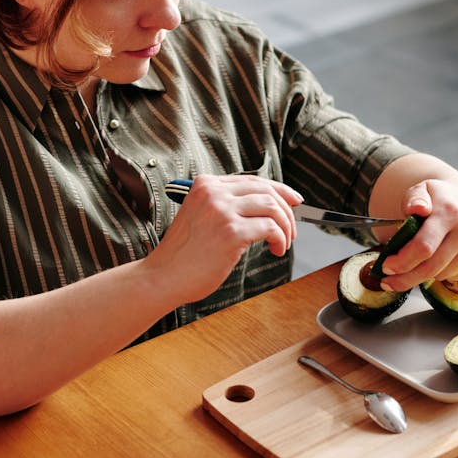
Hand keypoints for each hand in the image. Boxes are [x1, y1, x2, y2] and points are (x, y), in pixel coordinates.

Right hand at [150, 174, 301, 304]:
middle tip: (293, 228)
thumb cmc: (183, 254)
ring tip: (283, 242)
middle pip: (265, 189)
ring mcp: (222, 211)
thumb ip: (226, 206)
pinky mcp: (231, 232)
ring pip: (272, 207)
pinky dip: (280, 239)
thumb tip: (267, 205)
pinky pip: (271, 228)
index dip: (278, 189)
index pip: (252, 180)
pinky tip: (276, 250)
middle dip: (286, 209)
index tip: (293, 200)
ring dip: (286, 226)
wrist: (163, 276)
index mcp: (205, 185)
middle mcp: (213, 193)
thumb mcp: (200, 217)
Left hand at [379, 176, 457, 292]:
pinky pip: (455, 277)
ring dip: (423, 274)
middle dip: (406, 278)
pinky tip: (439, 259)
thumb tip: (416, 209)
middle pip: (432, 267)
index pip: (424, 247)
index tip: (386, 266)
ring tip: (416, 262)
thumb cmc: (441, 198)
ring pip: (442, 274)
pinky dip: (441, 273)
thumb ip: (414, 198)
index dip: (402, 262)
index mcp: (450, 212)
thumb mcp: (423, 189)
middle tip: (389, 281)